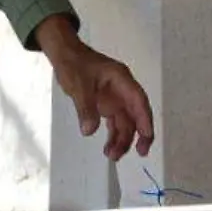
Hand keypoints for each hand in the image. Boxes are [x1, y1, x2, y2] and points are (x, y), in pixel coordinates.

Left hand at [34, 16, 154, 161]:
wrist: (64, 55)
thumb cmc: (74, 63)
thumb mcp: (78, 85)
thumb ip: (85, 108)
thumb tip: (89, 130)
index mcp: (121, 79)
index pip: (139, 101)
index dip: (145, 119)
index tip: (147, 136)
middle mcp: (122, 90)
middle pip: (135, 115)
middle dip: (137, 135)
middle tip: (139, 152)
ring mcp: (115, 98)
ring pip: (125, 122)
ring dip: (122, 139)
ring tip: (112, 155)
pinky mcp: (106, 104)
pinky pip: (114, 123)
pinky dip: (112, 135)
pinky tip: (108, 147)